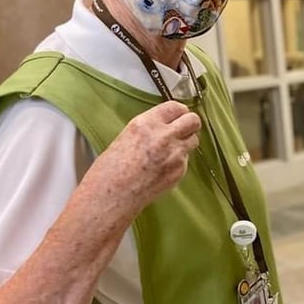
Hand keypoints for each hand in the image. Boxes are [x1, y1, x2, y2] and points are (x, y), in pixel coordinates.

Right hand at [87, 101, 201, 214]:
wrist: (112, 196)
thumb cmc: (110, 169)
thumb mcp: (127, 137)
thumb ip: (149, 129)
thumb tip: (164, 126)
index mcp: (147, 124)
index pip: (176, 107)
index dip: (179, 111)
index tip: (178, 115)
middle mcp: (164, 137)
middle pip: (193, 120)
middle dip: (190, 124)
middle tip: (183, 129)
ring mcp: (175, 155)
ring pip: (194, 140)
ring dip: (186, 142)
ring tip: (170, 150)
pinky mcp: (180, 171)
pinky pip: (186, 160)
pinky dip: (178, 161)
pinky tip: (162, 168)